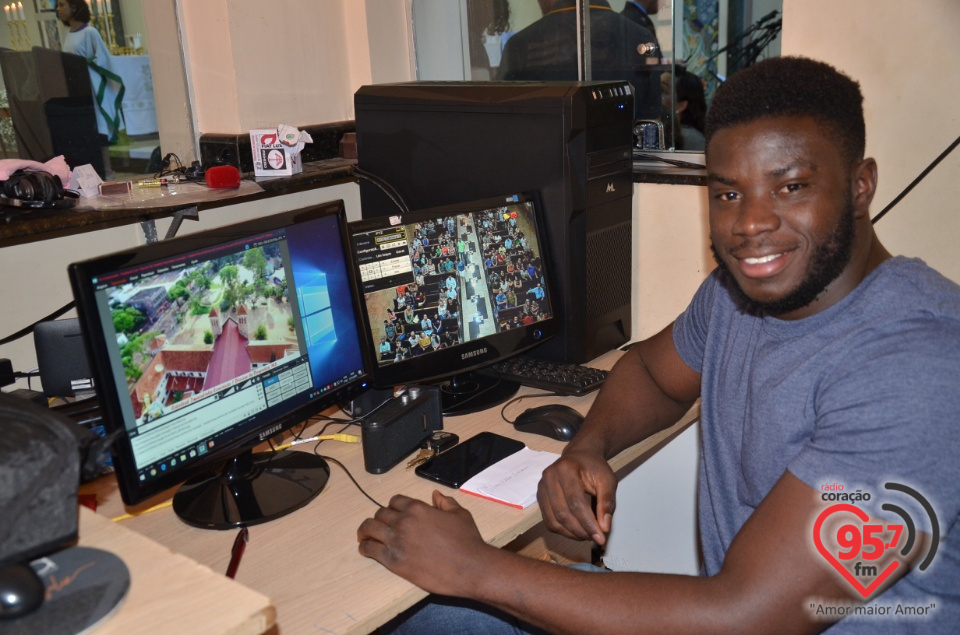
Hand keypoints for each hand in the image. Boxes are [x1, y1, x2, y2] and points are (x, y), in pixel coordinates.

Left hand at [357, 491, 493, 595]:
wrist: (469, 568)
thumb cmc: (467, 540)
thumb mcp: (460, 514)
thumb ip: (445, 502)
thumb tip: (435, 494)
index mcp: (417, 508)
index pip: (395, 501)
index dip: (393, 507)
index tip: (393, 514)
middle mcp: (403, 521)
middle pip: (380, 514)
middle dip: (380, 519)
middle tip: (380, 526)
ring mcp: (396, 541)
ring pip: (369, 529)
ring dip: (366, 531)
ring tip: (364, 535)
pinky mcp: (393, 561)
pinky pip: (370, 549)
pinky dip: (365, 547)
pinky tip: (366, 548)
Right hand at [537, 448, 616, 544]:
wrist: (580, 456)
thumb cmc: (594, 467)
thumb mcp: (608, 480)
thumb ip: (607, 503)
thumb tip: (604, 528)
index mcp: (566, 469)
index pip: (576, 502)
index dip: (588, 523)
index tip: (600, 537)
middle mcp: (549, 477)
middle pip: (562, 513)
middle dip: (580, 531)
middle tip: (595, 538)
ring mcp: (541, 488)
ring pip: (553, 521)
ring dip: (571, 534)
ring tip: (587, 535)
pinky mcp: (540, 498)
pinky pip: (549, 521)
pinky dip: (563, 531)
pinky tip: (576, 531)